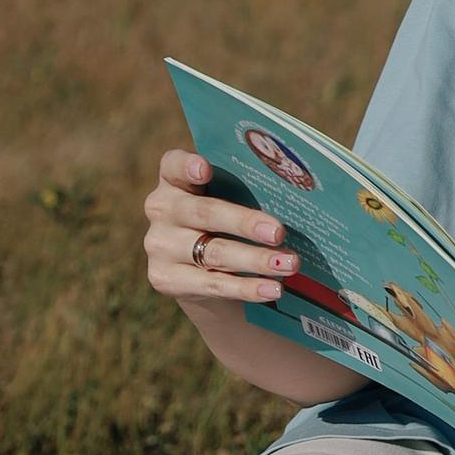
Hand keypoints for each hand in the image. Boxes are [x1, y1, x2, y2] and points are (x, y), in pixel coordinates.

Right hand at [144, 143, 292, 310]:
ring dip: (256, 259)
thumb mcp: (226, 197)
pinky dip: (246, 288)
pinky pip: (213, 283)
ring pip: (214, 252)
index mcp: (174, 179)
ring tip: (288, 264)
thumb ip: (244, 189)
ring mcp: (159, 245)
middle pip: (206, 213)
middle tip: (279, 232)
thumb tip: (295, 196)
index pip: (174, 165)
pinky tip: (272, 289)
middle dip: (245, 223)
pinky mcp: (164, 278)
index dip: (187, 166)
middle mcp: (162, 209)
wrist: (196, 265)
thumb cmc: (222, 218)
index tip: (205, 168)